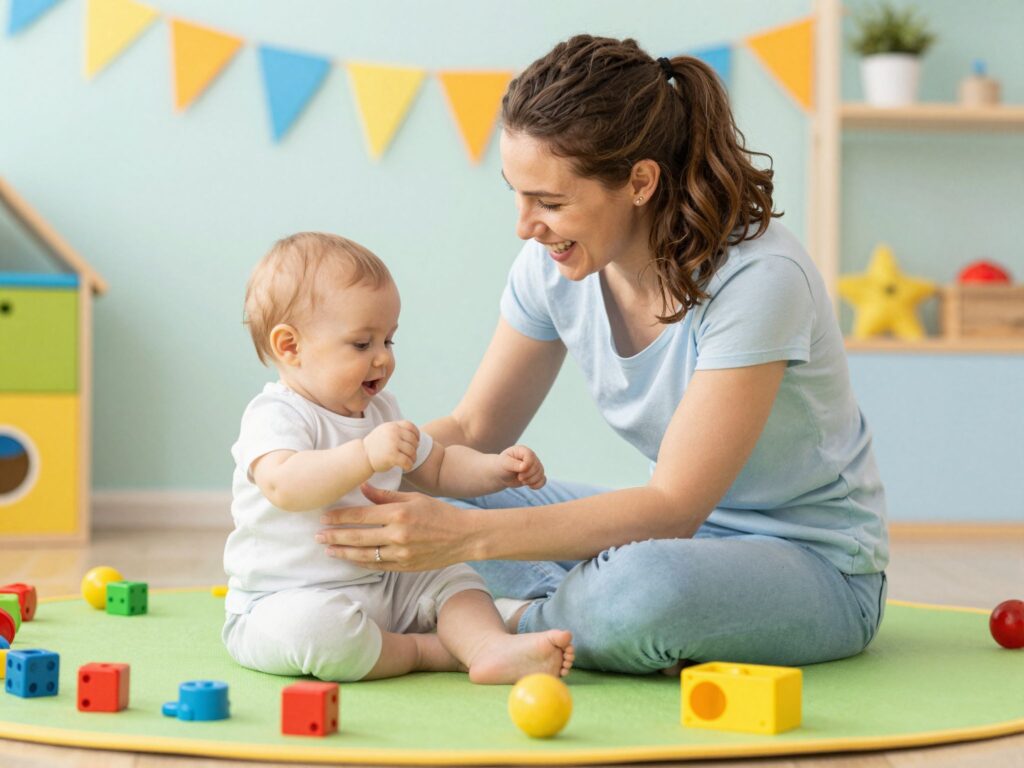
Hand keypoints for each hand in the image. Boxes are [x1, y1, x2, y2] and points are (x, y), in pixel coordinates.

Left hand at [316, 484, 475, 570]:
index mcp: (399, 513)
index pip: (361, 515)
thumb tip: (362, 488)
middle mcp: (398, 534)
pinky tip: (349, 558)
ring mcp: (401, 553)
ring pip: (364, 555)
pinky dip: (360, 562)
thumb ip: (385, 495)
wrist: (464, 536)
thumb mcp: (413, 498)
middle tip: (317, 535)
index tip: (324, 517)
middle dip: (334, 536)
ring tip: (327, 549)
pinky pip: (377, 565)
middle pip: (358, 537)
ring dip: (343, 552)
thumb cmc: (439, 513)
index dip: (340, 517)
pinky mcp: (405, 566)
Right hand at [363, 421, 418, 472]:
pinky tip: (406, 468)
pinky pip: (407, 461)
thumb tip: (416, 438)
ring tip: (409, 462)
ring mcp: (393, 444)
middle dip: (414, 449)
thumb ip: (398, 431)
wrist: (362, 456)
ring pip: (412, 451)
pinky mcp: (392, 456)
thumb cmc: (376, 446)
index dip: (416, 435)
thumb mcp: (385, 432)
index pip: (410, 426)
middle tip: (411, 455)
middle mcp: (393, 432)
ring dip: (413, 459)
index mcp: (392, 426)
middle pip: (413, 440)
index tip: (416, 442)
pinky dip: (409, 466)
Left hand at [498, 444, 545, 488]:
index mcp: (523, 451)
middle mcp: (531, 457)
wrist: (502, 474)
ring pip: (541, 474)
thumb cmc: (502, 466)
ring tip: (522, 480)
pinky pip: (543, 480)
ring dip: (531, 481)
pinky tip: (529, 486)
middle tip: (519, 477)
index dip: (527, 465)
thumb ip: (513, 464)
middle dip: (528, 475)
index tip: (519, 470)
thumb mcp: (504, 463)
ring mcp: (535, 466)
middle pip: (537, 467)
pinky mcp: (536, 475)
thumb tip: (524, 467)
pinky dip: (537, 485)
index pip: (531, 456)